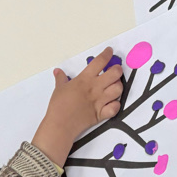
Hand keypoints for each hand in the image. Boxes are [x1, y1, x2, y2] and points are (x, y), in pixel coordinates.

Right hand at [32, 47, 122, 166]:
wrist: (60, 125)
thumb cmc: (58, 106)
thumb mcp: (58, 89)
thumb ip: (61, 79)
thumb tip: (58, 72)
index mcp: (85, 79)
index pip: (100, 61)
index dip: (107, 54)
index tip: (109, 52)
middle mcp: (95, 88)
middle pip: (115, 73)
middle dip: (117, 70)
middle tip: (114, 71)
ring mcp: (100, 101)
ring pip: (118, 89)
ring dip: (118, 86)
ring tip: (114, 86)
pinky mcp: (101, 114)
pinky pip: (115, 108)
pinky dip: (116, 105)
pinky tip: (112, 103)